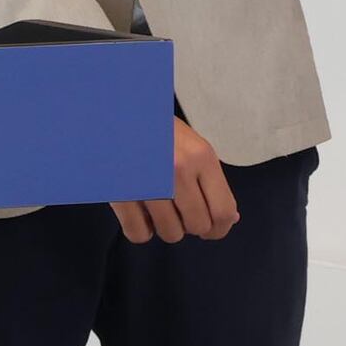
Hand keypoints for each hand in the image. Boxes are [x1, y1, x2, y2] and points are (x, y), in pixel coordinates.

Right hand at [112, 113, 238, 245]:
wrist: (116, 112)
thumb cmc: (155, 129)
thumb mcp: (192, 145)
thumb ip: (211, 181)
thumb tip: (230, 218)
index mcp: (200, 156)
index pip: (222, 211)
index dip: (220, 228)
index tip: (213, 229)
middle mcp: (177, 170)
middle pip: (197, 226)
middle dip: (191, 225)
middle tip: (181, 212)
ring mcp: (148, 183)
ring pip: (170, 233)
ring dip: (166, 227)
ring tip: (159, 208)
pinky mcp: (121, 193)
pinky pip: (139, 233)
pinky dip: (141, 230)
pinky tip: (140, 214)